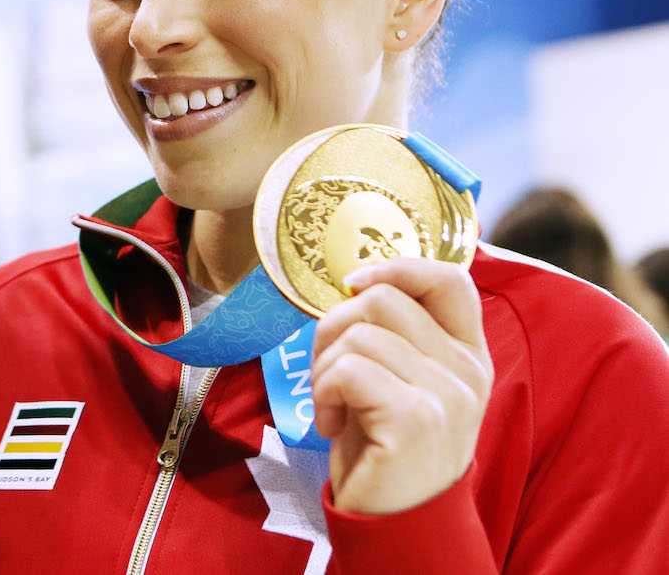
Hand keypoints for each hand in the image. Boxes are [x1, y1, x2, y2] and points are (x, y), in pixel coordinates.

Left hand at [311, 258, 492, 514]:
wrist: (395, 525)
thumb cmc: (384, 448)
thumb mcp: (399, 381)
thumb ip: (398, 336)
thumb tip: (359, 281)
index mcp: (468, 355)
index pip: (451, 278)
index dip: (396, 267)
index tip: (353, 286)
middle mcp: (468, 371)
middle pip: (383, 298)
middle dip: (333, 327)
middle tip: (329, 374)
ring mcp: (448, 395)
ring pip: (358, 332)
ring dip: (323, 368)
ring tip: (333, 406)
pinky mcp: (417, 420)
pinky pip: (347, 369)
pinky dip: (323, 394)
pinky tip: (333, 425)